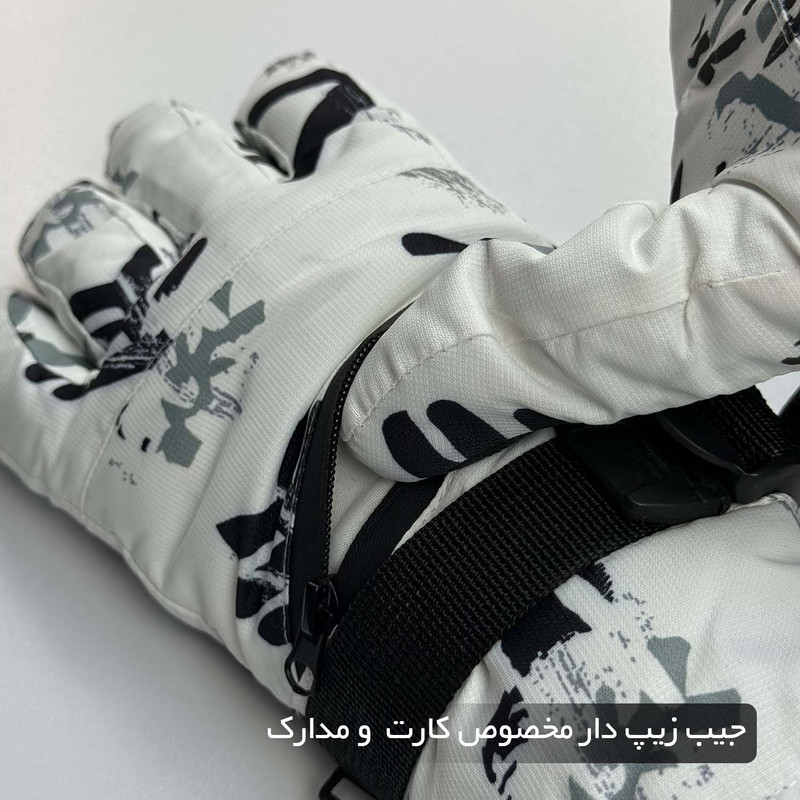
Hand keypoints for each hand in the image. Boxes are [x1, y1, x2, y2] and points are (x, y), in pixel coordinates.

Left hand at [0, 52, 545, 703]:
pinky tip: (31, 358)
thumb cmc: (538, 465)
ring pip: (83, 248)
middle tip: (176, 199)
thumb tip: (503, 280)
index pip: (305, 111)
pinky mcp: (120, 454)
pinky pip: (21, 385)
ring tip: (93, 267)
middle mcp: (266, 247)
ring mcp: (183, 341)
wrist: (489, 584)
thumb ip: (526, 289)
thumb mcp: (572, 333)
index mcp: (378, 204)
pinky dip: (17, 365)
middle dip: (165, 165)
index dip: (286, 122)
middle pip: (171, 155)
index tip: (280, 140)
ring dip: (83, 250)